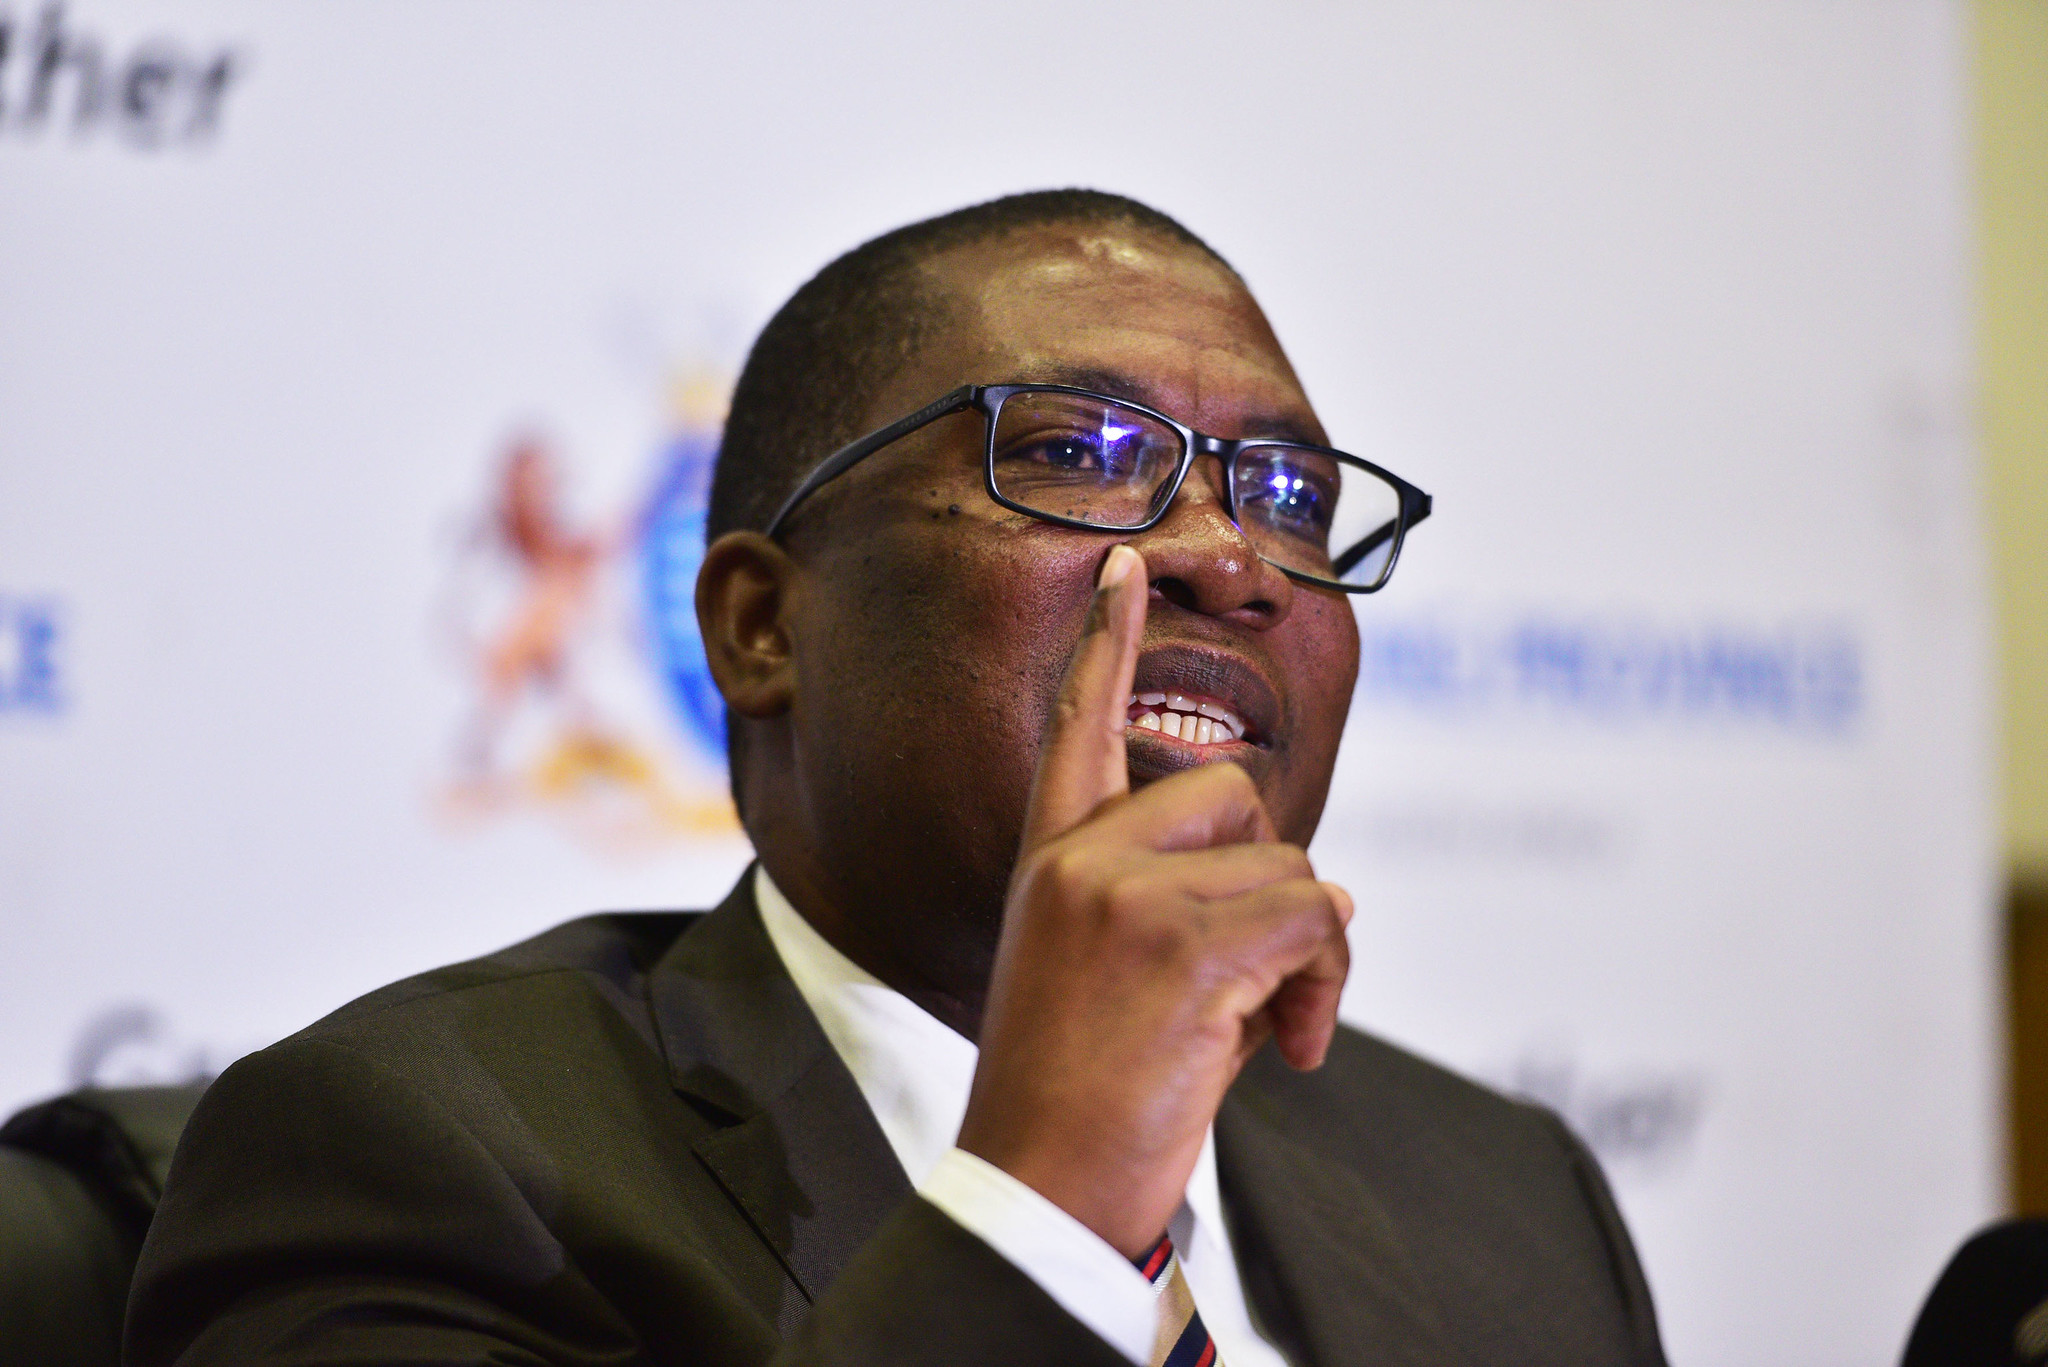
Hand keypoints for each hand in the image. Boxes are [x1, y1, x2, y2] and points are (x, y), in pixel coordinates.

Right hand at [956, 544, 1353, 1258]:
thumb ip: (1173, 905)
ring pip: (1296, 871)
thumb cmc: (1074, 1092)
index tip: (1126, 566)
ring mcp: (1129, 897)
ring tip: (1265, 1033)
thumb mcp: (1096, 973)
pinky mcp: (1184, 945)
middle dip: (1277, 884)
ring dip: (1310, 959)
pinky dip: (1327, 988)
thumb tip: (1321, 896)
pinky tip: (1289, 1051)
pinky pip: (1317, 923)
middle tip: (1261, 979)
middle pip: (1239, 797)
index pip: (1078, 724)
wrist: (1037, 1185)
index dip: (1106, 643)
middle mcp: (1082, 860)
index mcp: (1051, 860)